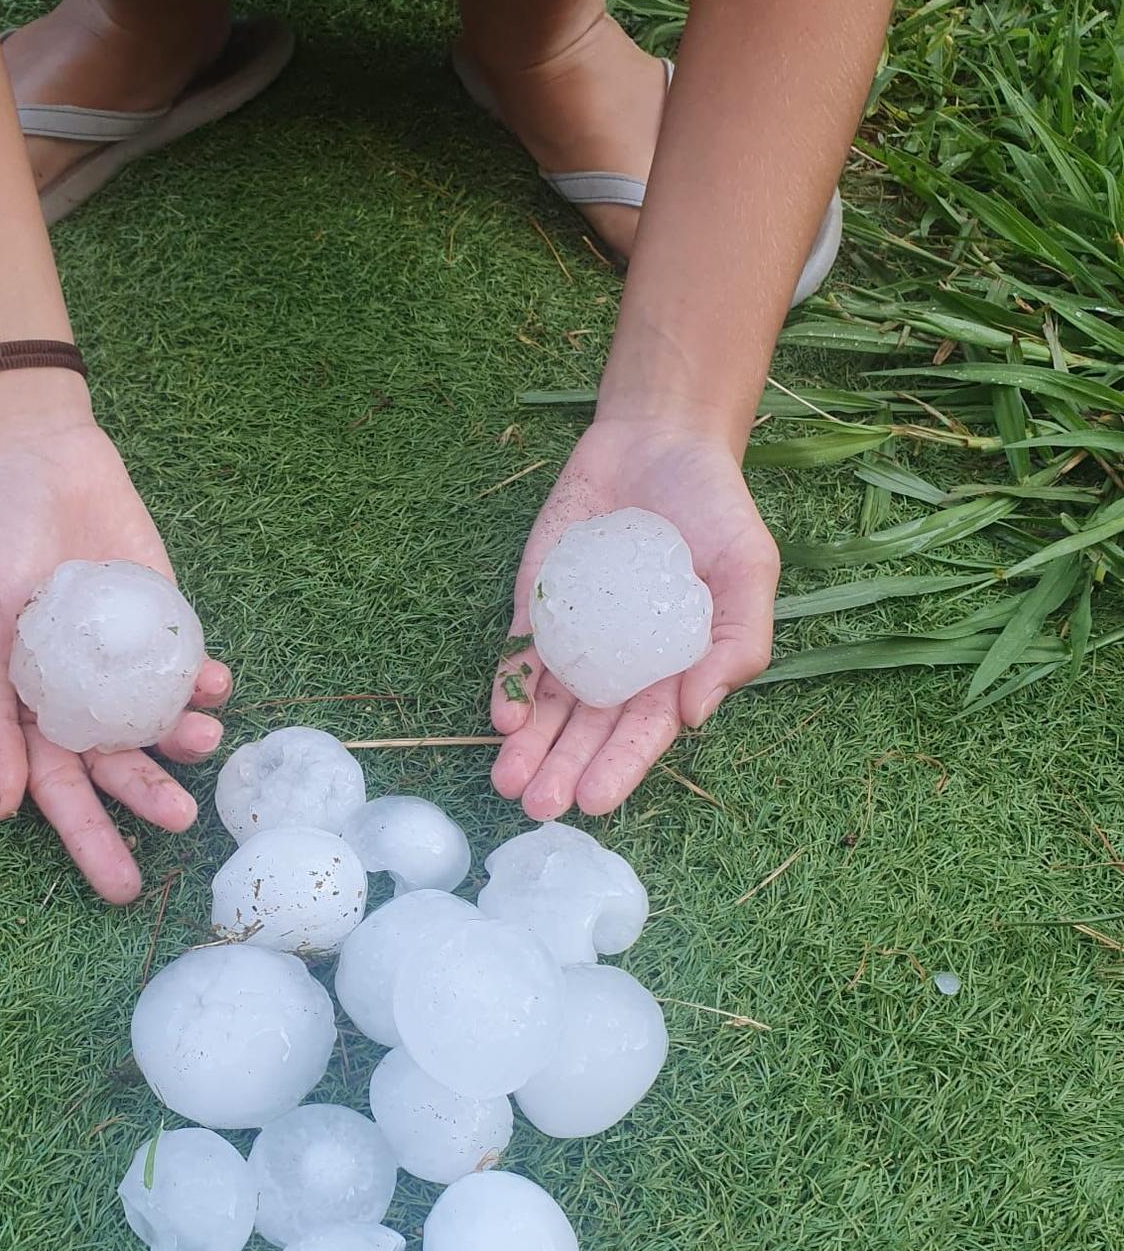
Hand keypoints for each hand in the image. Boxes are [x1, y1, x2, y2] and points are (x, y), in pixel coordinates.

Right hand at [0, 416, 229, 902]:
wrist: (31, 460)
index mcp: (26, 713)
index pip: (60, 794)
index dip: (89, 840)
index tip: (121, 888)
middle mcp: (79, 700)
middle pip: (119, 771)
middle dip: (149, 802)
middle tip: (180, 823)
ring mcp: (125, 664)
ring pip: (161, 725)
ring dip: (183, 742)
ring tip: (200, 742)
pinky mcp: (163, 625)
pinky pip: (189, 669)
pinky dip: (206, 685)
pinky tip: (215, 687)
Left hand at [489, 419, 779, 819]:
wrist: (659, 442)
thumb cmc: (716, 511)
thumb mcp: (749, 570)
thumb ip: (738, 641)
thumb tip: (696, 714)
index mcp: (673, 670)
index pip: (642, 732)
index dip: (620, 767)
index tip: (595, 800)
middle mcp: (620, 666)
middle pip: (586, 730)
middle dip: (562, 769)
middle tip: (539, 807)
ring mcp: (575, 638)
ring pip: (544, 706)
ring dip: (526, 745)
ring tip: (508, 782)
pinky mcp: (539, 604)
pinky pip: (520, 654)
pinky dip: (507, 685)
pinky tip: (500, 714)